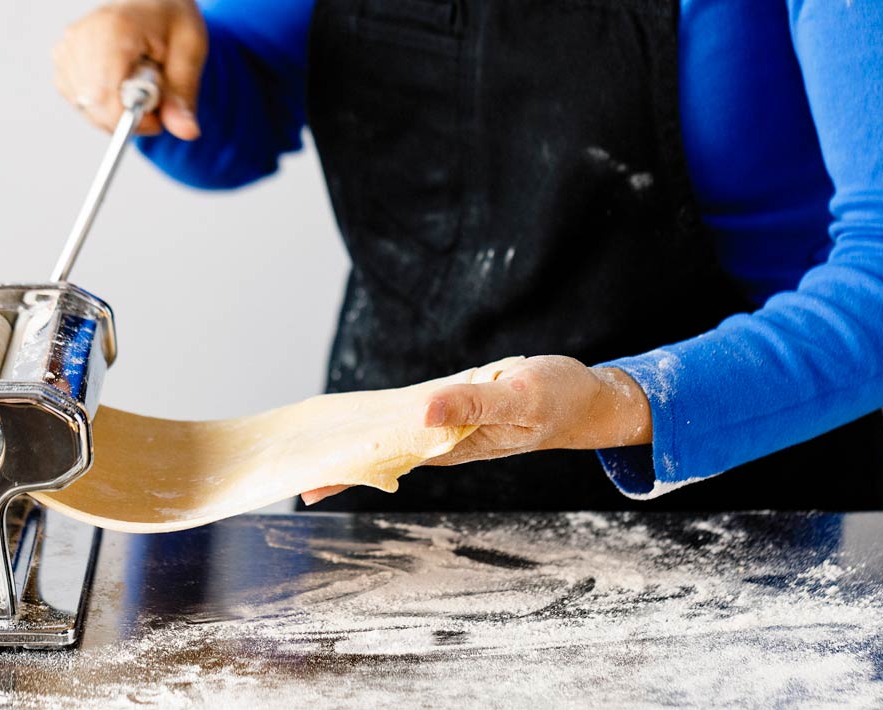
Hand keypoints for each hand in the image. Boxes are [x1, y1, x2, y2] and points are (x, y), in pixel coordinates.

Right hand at [53, 0, 205, 138]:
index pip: (104, 95)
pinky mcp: (62, 59)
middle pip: (93, 105)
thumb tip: (187, 132)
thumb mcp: (191, 53)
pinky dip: (103, 106)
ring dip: (115, 112)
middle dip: (125, 118)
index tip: (156, 120)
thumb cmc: (172, 22)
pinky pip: (80, 102)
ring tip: (139, 86)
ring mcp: (67, 47)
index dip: (129, 120)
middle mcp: (82, 35)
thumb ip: (183, 95)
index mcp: (114, 27)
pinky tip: (121, 86)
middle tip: (153, 104)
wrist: (151, 1)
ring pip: (85, 108)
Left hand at [301, 356, 652, 504]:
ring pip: (396, 439)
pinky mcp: (458, 411)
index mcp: (451, 444)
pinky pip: (414, 419)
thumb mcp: (516, 395)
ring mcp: (450, 428)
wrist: (587, 400)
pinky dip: (387, 423)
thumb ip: (470, 402)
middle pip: (385, 456)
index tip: (308, 485)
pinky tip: (370, 423)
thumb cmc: (557, 397)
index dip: (350, 472)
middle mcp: (445, 442)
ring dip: (362, 447)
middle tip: (295, 477)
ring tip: (319, 455)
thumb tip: (420, 410)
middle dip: (344, 467)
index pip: (389, 460)